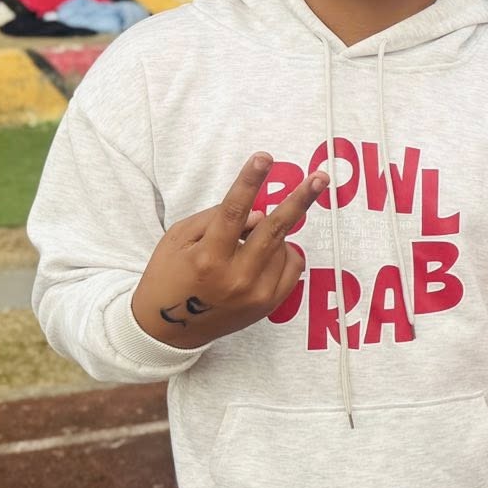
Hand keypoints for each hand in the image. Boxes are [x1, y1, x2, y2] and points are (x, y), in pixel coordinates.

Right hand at [130, 153, 326, 348]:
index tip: (264, 158)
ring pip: (282, 246)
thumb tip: (260, 213)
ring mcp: (256, 294)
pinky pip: (293, 266)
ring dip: (272, 235)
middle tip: (319, 177)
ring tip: (246, 245)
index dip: (250, 181)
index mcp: (207, 257)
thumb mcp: (178, 240)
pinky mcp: (269, 305)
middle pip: (275, 229)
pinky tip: (263, 256)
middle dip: (300, 199)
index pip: (233, 212)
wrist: (169, 329)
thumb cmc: (168, 275)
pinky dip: (284, 253)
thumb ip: (215, 219)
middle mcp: (236, 277)